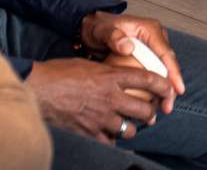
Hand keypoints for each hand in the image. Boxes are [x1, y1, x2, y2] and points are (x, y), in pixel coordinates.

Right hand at [25, 57, 170, 143]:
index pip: (147, 80)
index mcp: (111, 76)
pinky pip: (109, 141)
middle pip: (144, 110)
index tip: (169, 89)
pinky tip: (107, 134)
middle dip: (151, 113)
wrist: (36, 89)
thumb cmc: (57, 73)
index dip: (163, 85)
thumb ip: (106, 73)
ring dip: (131, 128)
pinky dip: (110, 138)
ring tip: (127, 125)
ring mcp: (100, 117)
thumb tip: (117, 77)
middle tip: (150, 114)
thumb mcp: (87, 65)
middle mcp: (110, 98)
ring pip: (129, 129)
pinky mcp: (89, 132)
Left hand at [81, 13, 185, 102]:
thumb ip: (113, 36)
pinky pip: (153, 76)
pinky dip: (153, 90)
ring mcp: (152, 50)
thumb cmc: (98, 28)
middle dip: (170, 87)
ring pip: (162, 73)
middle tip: (166, 107)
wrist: (92, 30)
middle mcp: (155, 40)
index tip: (178, 89)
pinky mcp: (147, 59)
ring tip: (160, 110)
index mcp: (150, 30)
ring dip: (162, 92)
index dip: (174, 72)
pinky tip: (149, 105)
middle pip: (168, 66)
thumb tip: (128, 48)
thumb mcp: (102, 31)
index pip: (166, 53)